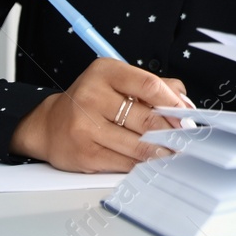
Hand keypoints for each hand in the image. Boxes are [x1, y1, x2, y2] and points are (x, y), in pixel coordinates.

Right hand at [8, 59, 193, 172]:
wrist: (48, 125)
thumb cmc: (91, 101)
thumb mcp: (118, 81)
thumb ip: (153, 86)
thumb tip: (184, 103)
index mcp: (105, 72)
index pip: (149, 85)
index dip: (173, 103)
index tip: (187, 116)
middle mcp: (92, 96)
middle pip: (146, 118)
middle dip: (171, 132)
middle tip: (185, 139)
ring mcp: (86, 126)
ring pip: (137, 144)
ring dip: (161, 151)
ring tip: (174, 152)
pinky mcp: (85, 153)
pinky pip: (124, 161)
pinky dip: (142, 163)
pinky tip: (152, 162)